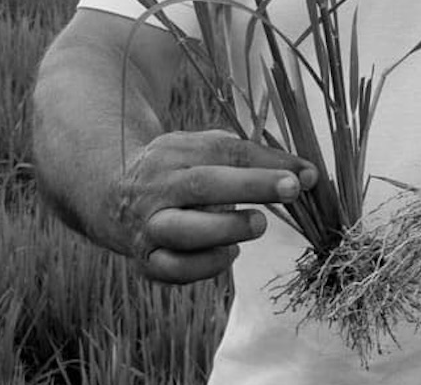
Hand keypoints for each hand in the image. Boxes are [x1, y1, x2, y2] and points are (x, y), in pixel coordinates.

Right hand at [106, 129, 316, 283]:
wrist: (111, 196)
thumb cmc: (177, 171)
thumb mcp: (204, 149)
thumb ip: (254, 158)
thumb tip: (309, 176)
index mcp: (176, 152)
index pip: (226, 152)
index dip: (267, 163)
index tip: (305, 175)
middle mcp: (159, 187)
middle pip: (202, 185)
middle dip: (250, 187)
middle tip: (290, 191)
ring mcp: (149, 225)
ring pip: (183, 231)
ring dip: (227, 230)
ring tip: (257, 225)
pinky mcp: (146, 259)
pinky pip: (173, 269)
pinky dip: (205, 265)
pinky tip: (228, 253)